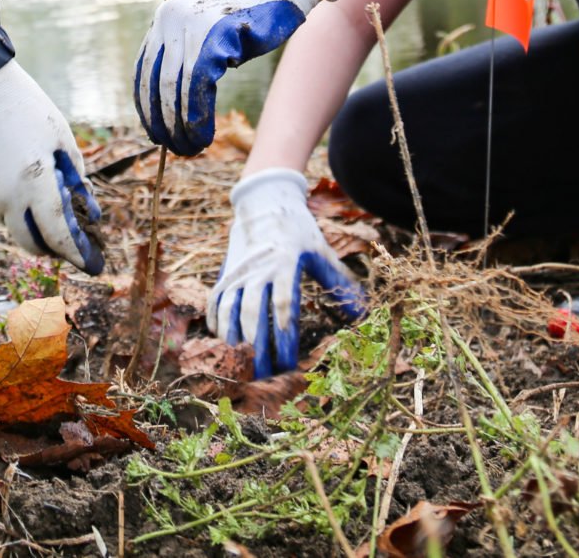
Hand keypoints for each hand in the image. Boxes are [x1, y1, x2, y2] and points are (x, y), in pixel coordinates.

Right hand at [0, 61, 104, 273]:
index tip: (91, 264)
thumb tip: (88, 211)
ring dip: (33, 223)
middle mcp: (6, 198)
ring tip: (47, 197)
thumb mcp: (61, 139)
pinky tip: (22, 179)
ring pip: (15, 226)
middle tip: (70, 241)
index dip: (76, 253)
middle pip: (32, 243)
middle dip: (53, 248)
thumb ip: (75, 178)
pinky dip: (15, 206)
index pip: (58, 233)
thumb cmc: (26, 108)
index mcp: (34, 182)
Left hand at [134, 0, 337, 154]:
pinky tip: (203, 135)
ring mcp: (188, 28)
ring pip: (172, 90)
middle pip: (154, 84)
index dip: (147, 106)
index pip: (143, 70)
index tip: (155, 131)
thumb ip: (191, 55)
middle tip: (172, 148)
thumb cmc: (254, 12)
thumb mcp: (211, 30)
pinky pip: (196, 87)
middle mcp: (168, 21)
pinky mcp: (212, 38)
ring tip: (189, 148)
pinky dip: (196, 117)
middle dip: (160, 122)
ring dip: (179, 126)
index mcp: (164, 19)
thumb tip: (178, 100)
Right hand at [210, 168, 364, 378]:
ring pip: (229, 310)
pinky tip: (224, 342)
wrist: (264, 202)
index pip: (283, 307)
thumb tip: (363, 311)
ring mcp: (238, 271)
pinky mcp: (226, 272)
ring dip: (233, 340)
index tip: (290, 363)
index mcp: (284, 264)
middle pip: (253, 315)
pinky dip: (217, 323)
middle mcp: (258, 269)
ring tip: (240, 366)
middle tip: (264, 377)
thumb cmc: (298, 231)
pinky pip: (216, 301)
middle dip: (257, 349)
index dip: (284, 337)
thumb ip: (339, 281)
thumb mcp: (321, 251)